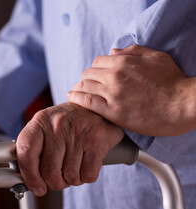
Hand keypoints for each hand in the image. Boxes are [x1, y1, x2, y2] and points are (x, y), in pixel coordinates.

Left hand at [16, 103, 123, 195]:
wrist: (99, 108)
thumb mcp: (47, 127)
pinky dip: (86, 177)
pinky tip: (86, 164)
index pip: (26, 152)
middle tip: (59, 178)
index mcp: (41, 121)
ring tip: (75, 166)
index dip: (29, 175)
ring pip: (70, 176)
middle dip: (55, 183)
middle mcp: (58, 125)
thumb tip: (25, 179)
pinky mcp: (97, 141)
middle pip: (50, 171)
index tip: (36, 187)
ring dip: (72, 179)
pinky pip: (87, 175)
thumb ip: (33, 149)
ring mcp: (78, 133)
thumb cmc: (69, 123)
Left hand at [67, 45, 193, 135]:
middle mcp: (114, 76)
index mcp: (123, 62)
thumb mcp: (156, 57)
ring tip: (76, 93)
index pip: (97, 62)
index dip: (94, 70)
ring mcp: (112, 94)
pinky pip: (86, 102)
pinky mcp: (112, 111)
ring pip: (84, 87)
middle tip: (86, 87)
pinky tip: (71, 98)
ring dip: (79, 89)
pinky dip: (76, 98)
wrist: (183, 104)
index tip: (93, 77)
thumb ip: (133, 51)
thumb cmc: (173, 81)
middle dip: (85, 80)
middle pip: (88, 74)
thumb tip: (114, 50)